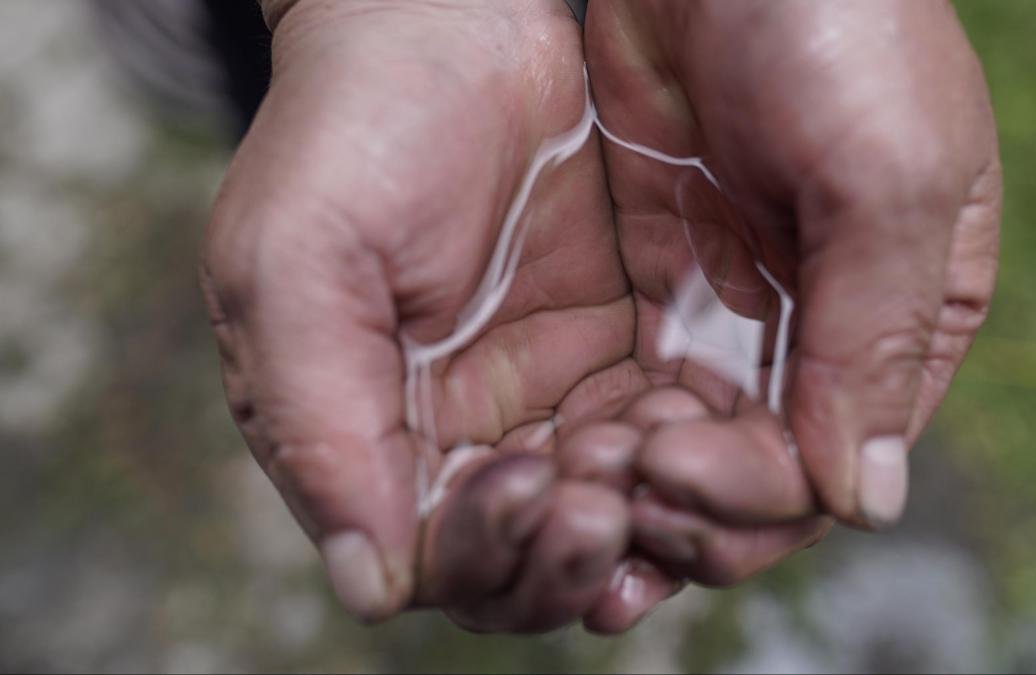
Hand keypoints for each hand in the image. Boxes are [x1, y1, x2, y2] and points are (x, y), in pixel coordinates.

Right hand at [201, 0, 646, 631]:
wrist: (445, 26)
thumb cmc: (350, 130)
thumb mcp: (297, 265)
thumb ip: (319, 424)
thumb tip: (368, 585)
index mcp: (369, 435)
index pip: (436, 558)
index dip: (489, 554)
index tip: (534, 486)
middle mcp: (458, 433)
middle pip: (528, 558)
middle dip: (570, 550)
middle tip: (606, 498)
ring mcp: (541, 394)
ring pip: (601, 509)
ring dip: (637, 508)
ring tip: (655, 453)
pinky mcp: (612, 348)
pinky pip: (656, 433)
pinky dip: (678, 445)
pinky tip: (692, 420)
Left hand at [570, 0, 1001, 587]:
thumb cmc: (835, 24)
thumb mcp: (885, 172)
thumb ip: (875, 336)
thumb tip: (861, 499)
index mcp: (912, 315)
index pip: (840, 454)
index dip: (757, 492)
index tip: (673, 474)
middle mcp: (828, 324)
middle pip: (760, 465)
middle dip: (690, 498)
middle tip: (615, 496)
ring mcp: (740, 302)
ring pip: (693, 436)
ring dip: (638, 476)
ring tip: (572, 488)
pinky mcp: (663, 274)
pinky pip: (637, 379)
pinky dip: (605, 423)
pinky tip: (561, 450)